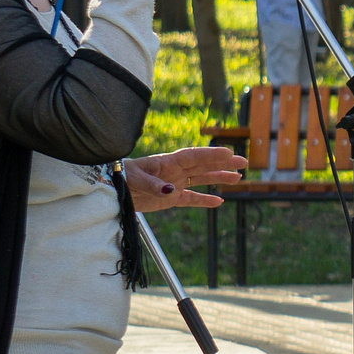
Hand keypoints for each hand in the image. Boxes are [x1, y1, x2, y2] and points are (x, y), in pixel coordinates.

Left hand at [125, 146, 244, 210]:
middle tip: (242, 162)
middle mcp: (174, 171)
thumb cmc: (121, 177)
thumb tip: (172, 190)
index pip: (194, 156)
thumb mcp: (135, 179)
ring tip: (237, 178)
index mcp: (167, 162)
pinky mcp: (170, 199)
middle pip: (203, 165)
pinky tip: (219, 201)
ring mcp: (174, 184)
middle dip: (223, 163)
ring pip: (201, 180)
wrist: (111, 189)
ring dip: (219, 178)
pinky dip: (204, 200)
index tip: (228, 152)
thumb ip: (153, 185)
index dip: (211, 154)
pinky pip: (191, 199)